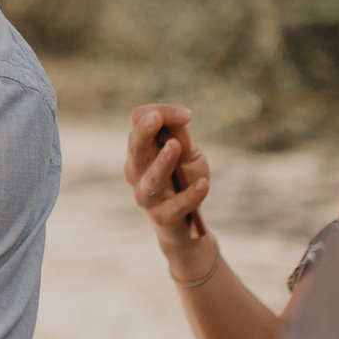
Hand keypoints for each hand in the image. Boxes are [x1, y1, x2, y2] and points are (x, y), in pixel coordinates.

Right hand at [123, 103, 217, 281]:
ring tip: (174, 146)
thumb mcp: (187, 155)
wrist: (187, 225)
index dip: (159, 112)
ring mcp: (148, 197)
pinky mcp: (165, 218)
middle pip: (135, 147)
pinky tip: (203, 185)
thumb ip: (181, 136)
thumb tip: (178, 116)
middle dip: (144, 131)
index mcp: (140, 152)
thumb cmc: (183, 182)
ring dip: (163, 162)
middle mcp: (137, 173)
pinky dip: (190, 195)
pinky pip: (176, 206)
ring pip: (151, 178)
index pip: (138, 122)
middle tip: (156, 118)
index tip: (187, 115)